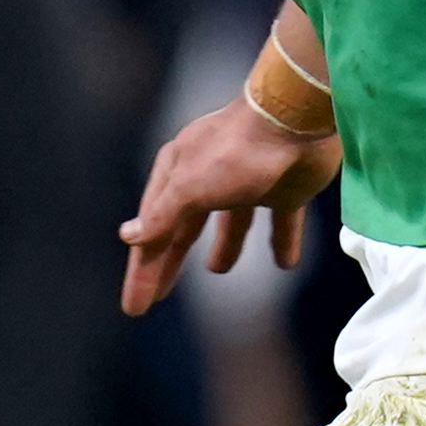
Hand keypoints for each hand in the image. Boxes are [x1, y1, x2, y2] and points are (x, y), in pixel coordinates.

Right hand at [117, 98, 338, 316]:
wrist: (297, 120)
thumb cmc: (236, 151)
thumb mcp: (189, 187)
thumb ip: (162, 215)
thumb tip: (128, 236)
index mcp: (179, 172)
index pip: (152, 230)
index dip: (143, 268)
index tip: (136, 305)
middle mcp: (209, 176)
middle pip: (183, 230)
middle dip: (168, 264)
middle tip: (154, 300)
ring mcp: (248, 182)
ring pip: (230, 223)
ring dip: (224, 247)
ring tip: (218, 271)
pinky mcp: (285, 189)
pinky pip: (281, 221)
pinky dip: (282, 241)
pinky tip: (285, 262)